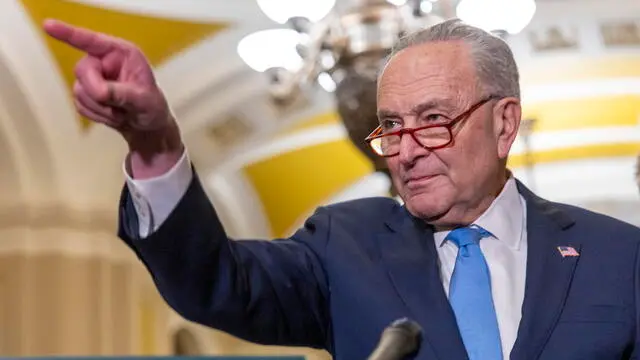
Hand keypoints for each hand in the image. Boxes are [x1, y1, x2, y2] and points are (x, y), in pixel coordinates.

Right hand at [43, 19, 182, 177]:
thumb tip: (100, 92)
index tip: (48, 25)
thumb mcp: (144, 101)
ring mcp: (92, 77)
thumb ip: (122, 94)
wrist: (147, 124)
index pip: (92, 41)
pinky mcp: (85, 93)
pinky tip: (113, 115)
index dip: (69, 34)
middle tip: (117, 106)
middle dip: (97, 92)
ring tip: (122, 112)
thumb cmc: (152, 106)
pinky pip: (80, 105)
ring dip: (101, 108)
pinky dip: (97, 115)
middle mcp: (103, 61)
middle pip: (82, 70)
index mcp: (121, 54)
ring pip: (79, 91)